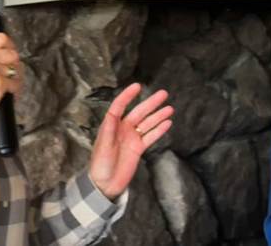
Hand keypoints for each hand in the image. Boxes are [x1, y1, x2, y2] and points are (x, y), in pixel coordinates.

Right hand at [0, 32, 22, 113]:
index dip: (10, 45)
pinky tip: (7, 90)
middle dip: (15, 64)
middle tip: (11, 71)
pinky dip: (15, 88)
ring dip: (16, 77)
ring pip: (17, 68)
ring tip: (8, 82)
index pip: (1, 38)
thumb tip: (7, 49)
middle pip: (12, 53)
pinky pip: (16, 82)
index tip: (12, 50)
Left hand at [89, 83, 172, 199]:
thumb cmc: (100, 164)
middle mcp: (123, 129)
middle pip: (139, 112)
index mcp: (111, 125)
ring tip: (170, 108)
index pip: (120, 106)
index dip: (128, 96)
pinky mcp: (138, 148)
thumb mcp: (103, 145)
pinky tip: (167, 123)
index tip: (137, 86)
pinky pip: (151, 136)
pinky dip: (159, 130)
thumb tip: (113, 113)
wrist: (105, 184)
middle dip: (151, 103)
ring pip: (147, 123)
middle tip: (163, 94)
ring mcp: (132, 138)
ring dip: (158, 115)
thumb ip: (109, 129)